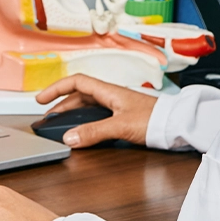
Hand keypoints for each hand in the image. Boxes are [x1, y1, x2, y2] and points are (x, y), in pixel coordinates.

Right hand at [35, 75, 157, 147]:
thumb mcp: (120, 126)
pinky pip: (98, 116)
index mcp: (109, 91)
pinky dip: (85, 122)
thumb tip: (69, 138)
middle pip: (79, 96)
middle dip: (60, 105)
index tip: (41, 99)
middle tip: (48, 118)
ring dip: (72, 114)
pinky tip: (83, 132)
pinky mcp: (124, 117)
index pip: (76, 82)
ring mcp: (118, 106)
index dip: (56, 89)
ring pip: (88, 106)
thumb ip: (94, 132)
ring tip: (61, 126)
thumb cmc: (156, 119)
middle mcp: (111, 96)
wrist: (178, 125)